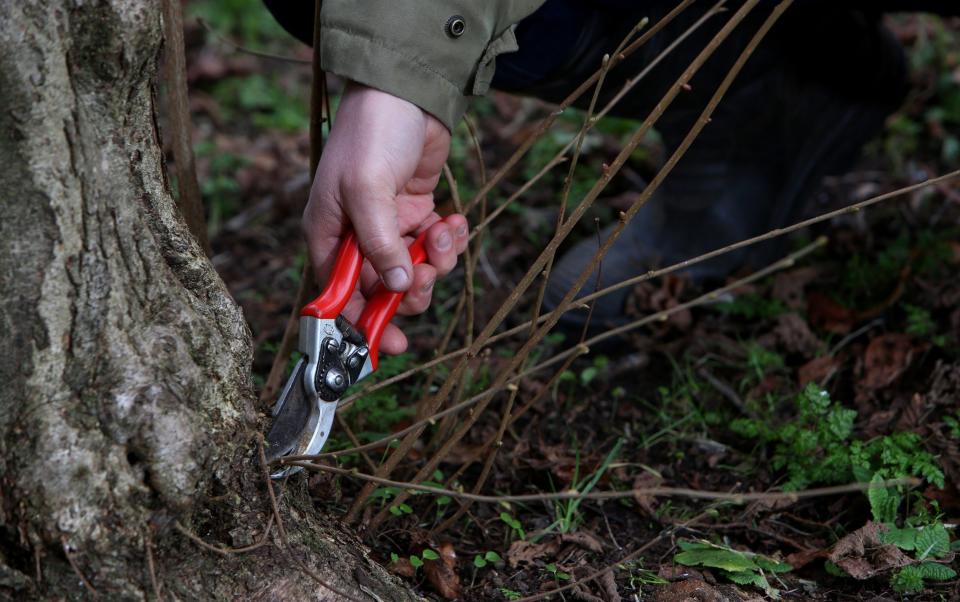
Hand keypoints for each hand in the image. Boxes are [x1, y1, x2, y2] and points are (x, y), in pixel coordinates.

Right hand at [304, 82, 468, 353]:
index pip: (341, 296)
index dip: (363, 324)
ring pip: (417, 273)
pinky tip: (453, 219)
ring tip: (442, 232)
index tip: (390, 346)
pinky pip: (437, 247)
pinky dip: (450, 240)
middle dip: (412, 290)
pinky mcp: (419, 215)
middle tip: (427, 271)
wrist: (406, 93)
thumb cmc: (372, 136)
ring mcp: (391, 228)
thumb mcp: (367, 190)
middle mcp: (359, 238)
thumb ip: (381, 244)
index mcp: (331, 236)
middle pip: (386, 292)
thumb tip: (399, 289)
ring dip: (436, 261)